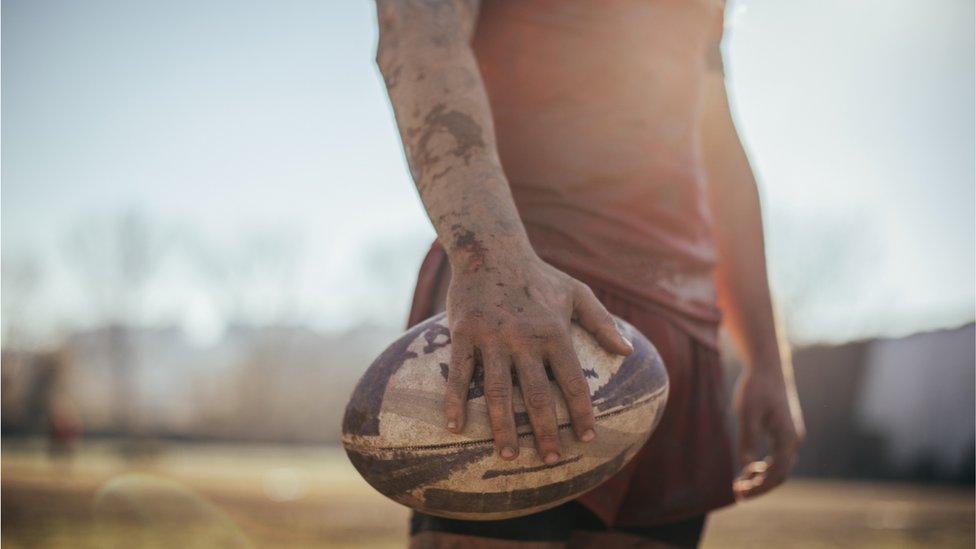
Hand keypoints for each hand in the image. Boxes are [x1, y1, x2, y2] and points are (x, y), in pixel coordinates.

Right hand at [443, 253, 632, 462]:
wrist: (490, 248)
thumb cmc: (538, 274)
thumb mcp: (577, 292)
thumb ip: (603, 322)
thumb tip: (629, 352)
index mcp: (554, 332)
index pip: (572, 381)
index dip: (582, 413)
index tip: (589, 439)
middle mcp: (524, 339)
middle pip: (535, 395)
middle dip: (545, 432)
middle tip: (550, 461)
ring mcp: (492, 338)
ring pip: (497, 392)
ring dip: (503, 428)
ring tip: (509, 457)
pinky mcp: (464, 334)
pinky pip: (459, 374)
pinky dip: (455, 402)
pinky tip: (456, 428)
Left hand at [732, 364, 804, 498]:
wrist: (768, 366)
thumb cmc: (756, 387)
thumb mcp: (747, 412)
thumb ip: (748, 438)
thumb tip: (747, 465)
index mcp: (787, 437)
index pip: (778, 473)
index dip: (760, 488)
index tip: (740, 493)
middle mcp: (793, 439)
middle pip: (781, 474)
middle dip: (760, 487)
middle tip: (737, 493)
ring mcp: (791, 436)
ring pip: (780, 467)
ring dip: (762, 478)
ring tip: (740, 483)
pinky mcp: (784, 431)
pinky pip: (778, 457)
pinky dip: (765, 467)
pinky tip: (749, 468)